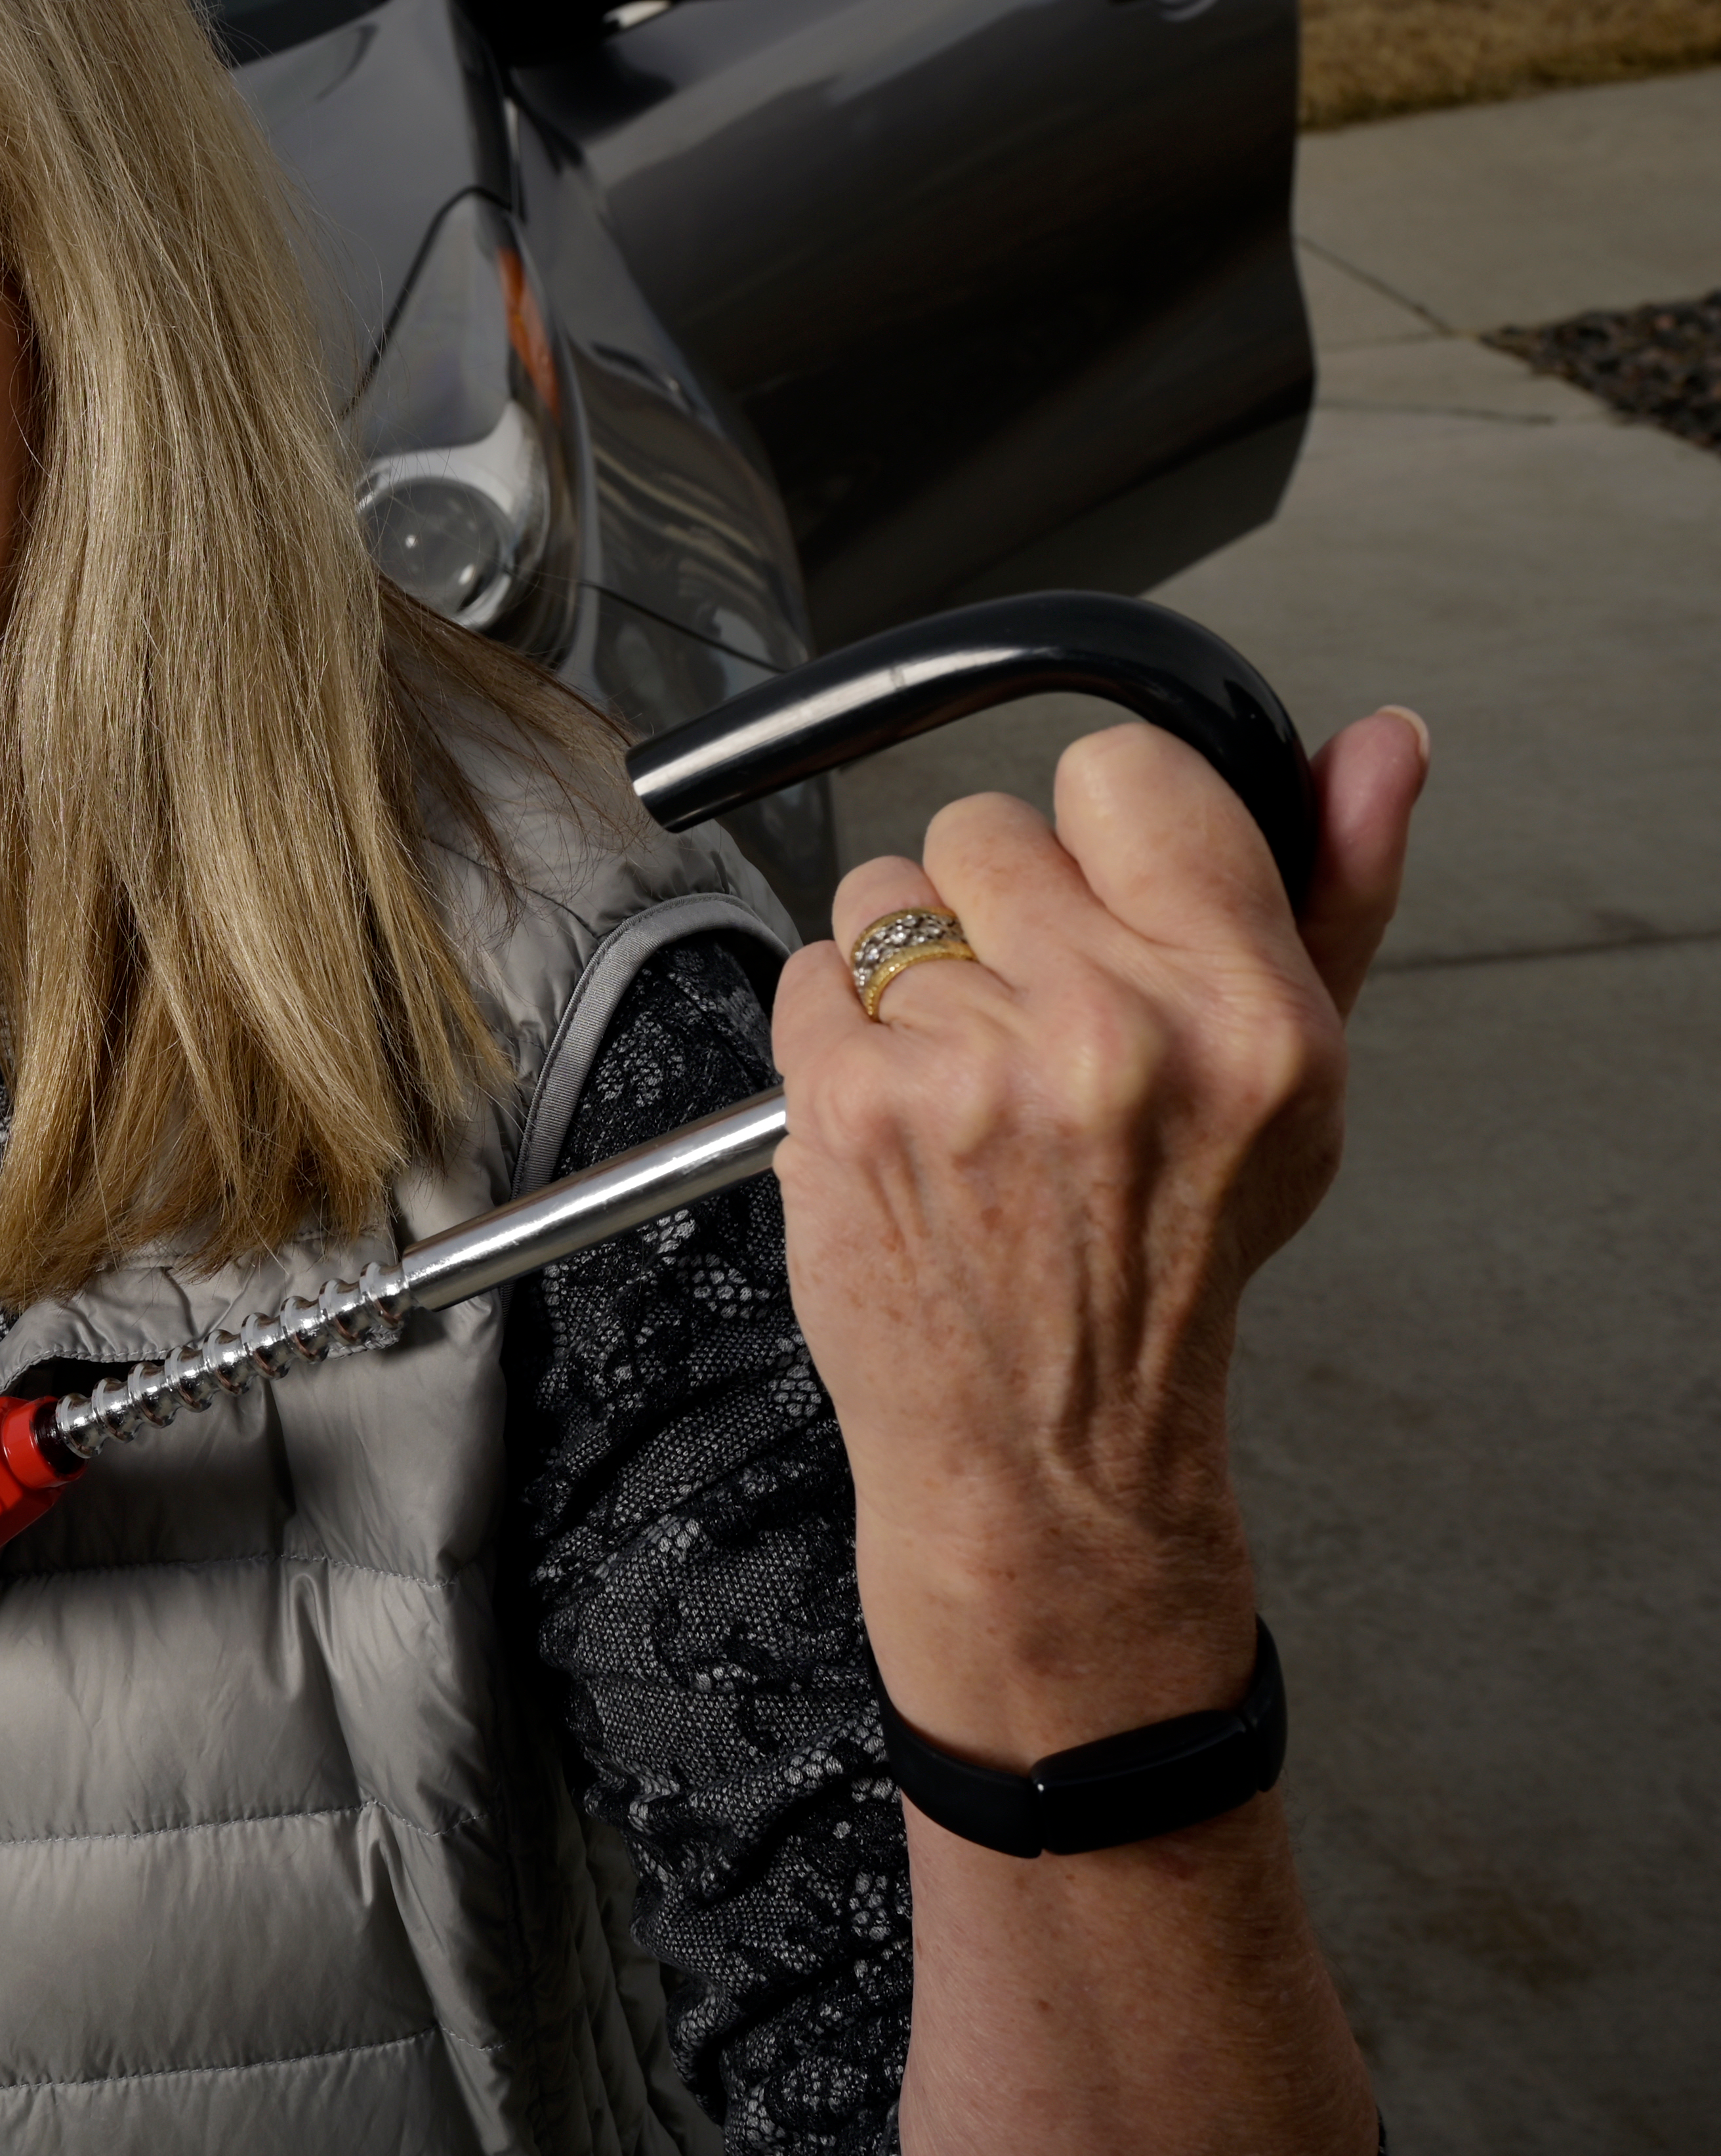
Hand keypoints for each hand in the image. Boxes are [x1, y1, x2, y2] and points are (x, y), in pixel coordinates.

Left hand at [769, 707, 1427, 1757]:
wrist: (1052, 1443)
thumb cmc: (1171, 1255)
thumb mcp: (1299, 1081)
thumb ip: (1336, 889)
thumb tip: (1378, 744)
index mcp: (1244, 1010)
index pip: (1126, 770)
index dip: (1100, 830)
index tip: (1103, 902)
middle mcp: (1111, 1031)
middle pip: (986, 824)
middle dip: (998, 906)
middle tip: (1037, 1023)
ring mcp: (967, 1068)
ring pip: (883, 889)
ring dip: (908, 966)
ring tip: (971, 1075)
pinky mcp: (847, 1105)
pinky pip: (808, 971)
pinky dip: (837, 1030)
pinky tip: (904, 1111)